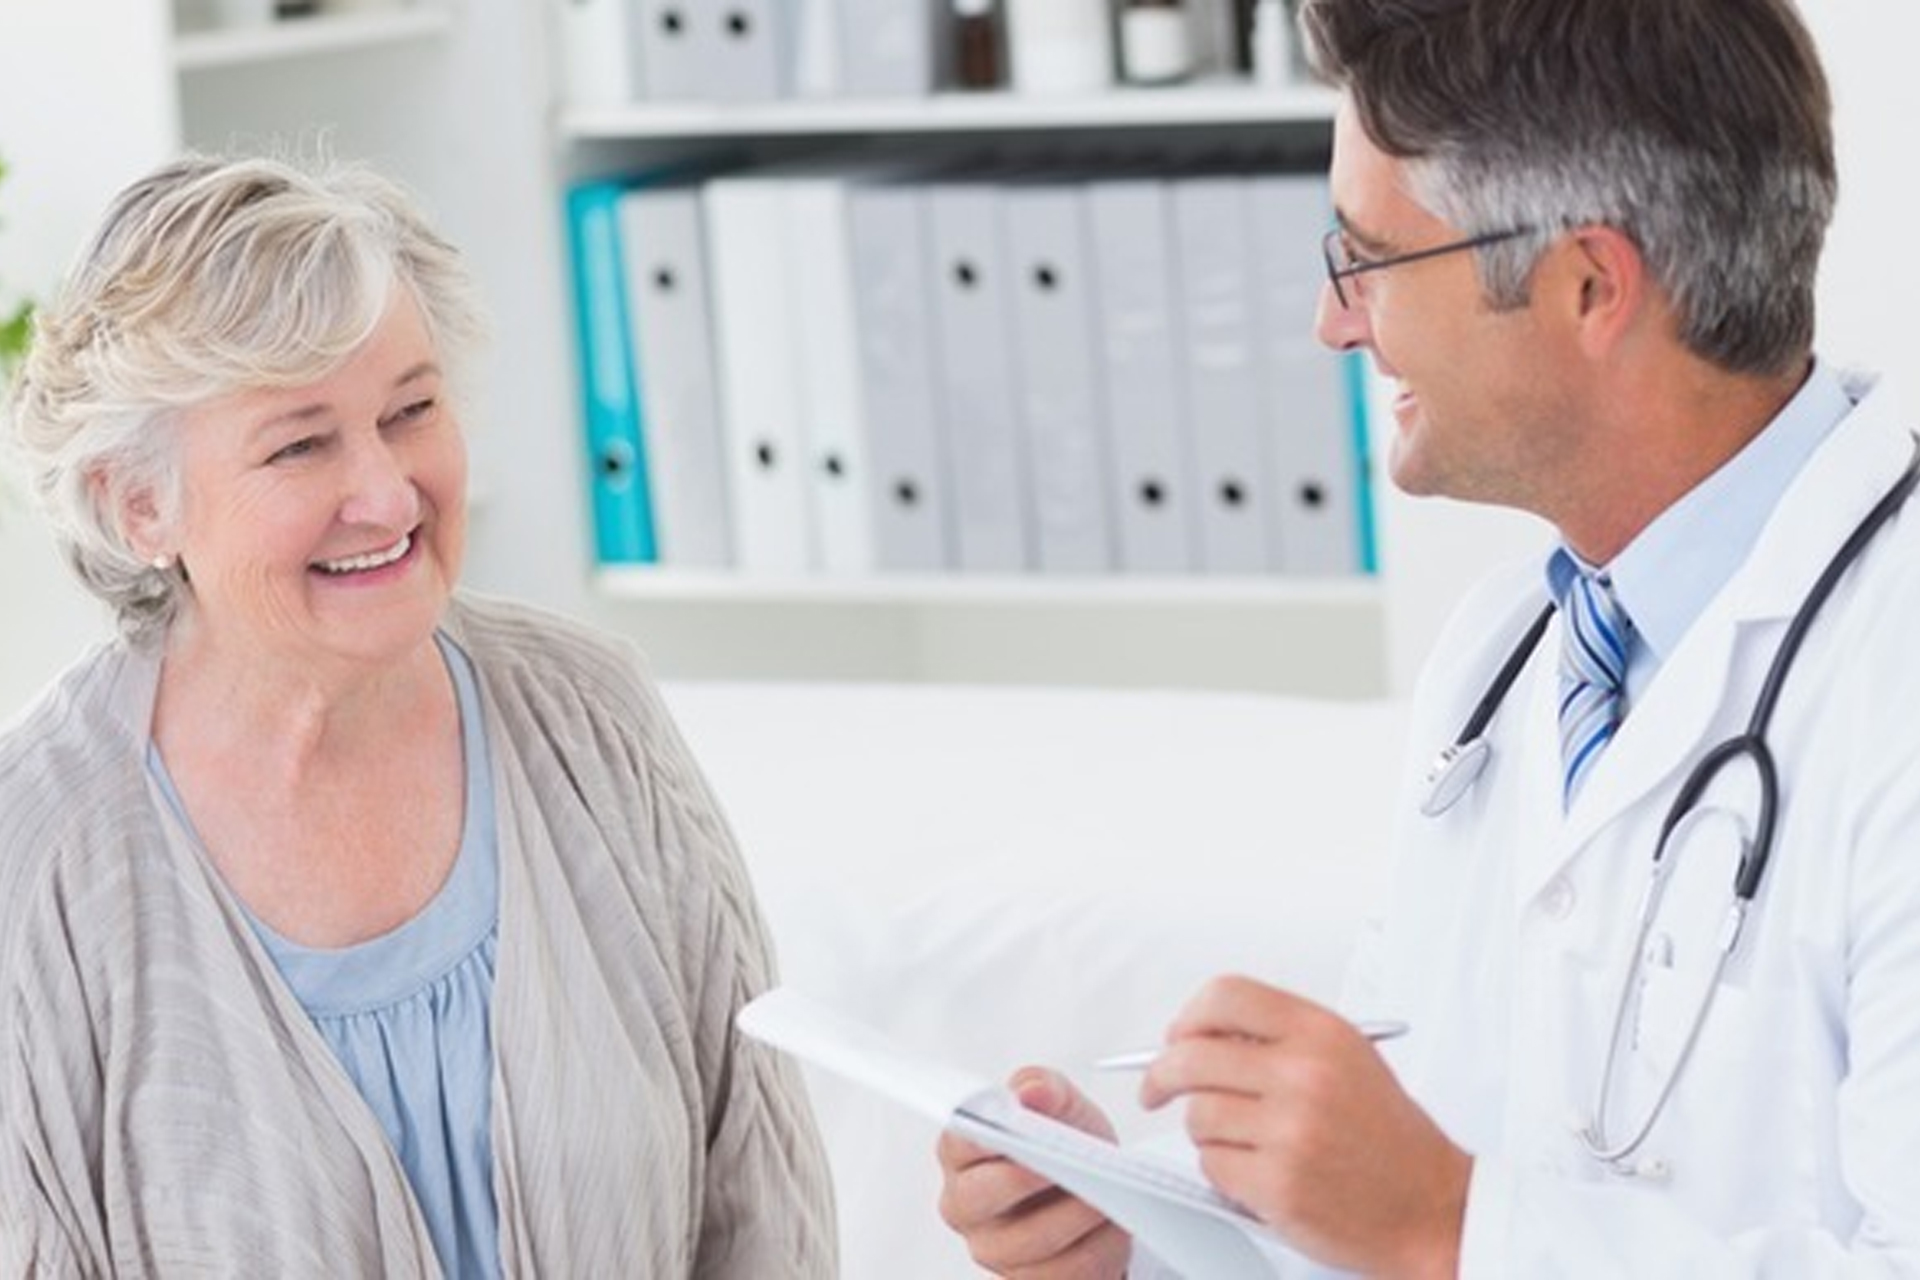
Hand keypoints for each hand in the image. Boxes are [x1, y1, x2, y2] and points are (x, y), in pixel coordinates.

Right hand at [936, 1067, 1132, 1279]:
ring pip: (1029, 1241)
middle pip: (979, 1198)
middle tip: (1065, 1163)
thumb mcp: (1063, 1104)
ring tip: (1105, 1194)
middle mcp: (966, 1205)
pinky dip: (1096, 1248)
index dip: (982, 1135)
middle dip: (1026, 1179)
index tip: (1016, 1124)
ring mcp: (994, 1249)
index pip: (958, 1141)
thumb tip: (1030, 1092)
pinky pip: (1063, 1272)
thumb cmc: (1068, 1143)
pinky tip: (1112, 1227)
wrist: (1102, 1192)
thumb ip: (1043, 1087)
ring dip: (1074, 1215)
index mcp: (962, 1153)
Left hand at [1139, 977, 1468, 1279]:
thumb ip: (1279, 1038)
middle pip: (1191, 1055)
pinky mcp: (1278, 1184)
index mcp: (1321, 1033)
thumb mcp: (1348, 1060)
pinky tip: (1260, 1175)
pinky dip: (1224, 1173)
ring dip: (1206, 1133)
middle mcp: (1304, 1075)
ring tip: (1246, 1143)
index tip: (1175, 1038)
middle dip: (1161, 1076)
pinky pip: (1211, 1166)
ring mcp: (1290, 1131)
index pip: (1225, 996)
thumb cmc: (1390, 1139)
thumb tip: (1198, 1035)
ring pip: (1197, 1116)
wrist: (1436, 1209)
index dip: (1189, 1016)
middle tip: (1155, 1090)